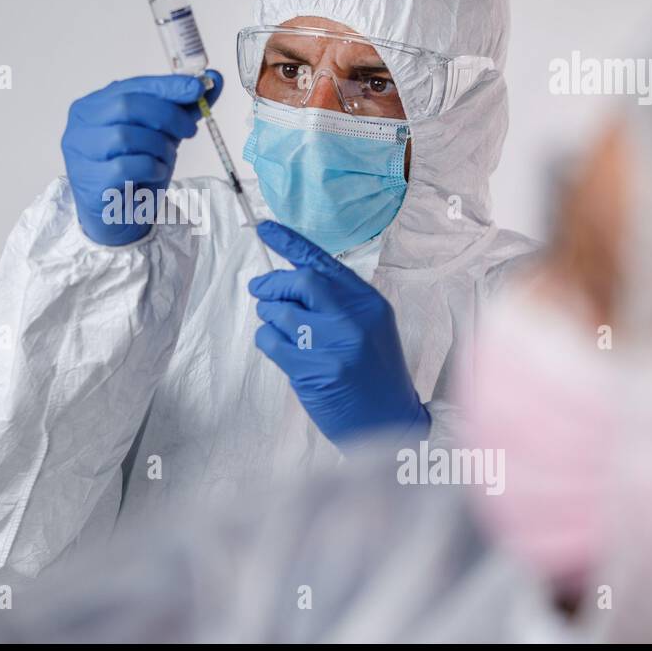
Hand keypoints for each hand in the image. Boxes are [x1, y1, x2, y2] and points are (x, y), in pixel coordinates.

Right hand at [61, 71, 221, 244]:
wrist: (118, 216)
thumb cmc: (134, 170)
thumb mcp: (161, 133)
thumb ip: (183, 107)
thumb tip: (213, 80)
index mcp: (93, 106)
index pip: (132, 86)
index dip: (166, 85)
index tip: (198, 87)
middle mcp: (80, 126)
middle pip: (126, 106)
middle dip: (167, 115)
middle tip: (190, 130)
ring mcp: (80, 154)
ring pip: (126, 136)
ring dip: (159, 146)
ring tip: (167, 158)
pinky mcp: (89, 182)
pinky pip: (126, 167)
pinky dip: (151, 168)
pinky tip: (156, 173)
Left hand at [249, 220, 429, 446]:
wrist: (390, 422)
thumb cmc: (374, 372)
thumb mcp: (369, 326)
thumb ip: (336, 300)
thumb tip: (288, 279)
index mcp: (368, 302)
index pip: (323, 262)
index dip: (290, 242)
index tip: (265, 228)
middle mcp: (353, 318)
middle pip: (301, 281)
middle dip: (273, 284)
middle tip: (260, 290)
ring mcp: (333, 345)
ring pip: (281, 312)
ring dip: (269, 316)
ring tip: (279, 328)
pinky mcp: (313, 370)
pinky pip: (272, 342)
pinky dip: (268, 341)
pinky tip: (281, 350)